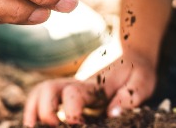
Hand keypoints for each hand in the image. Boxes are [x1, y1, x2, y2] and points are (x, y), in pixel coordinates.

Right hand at [23, 54, 156, 125]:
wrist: (131, 55)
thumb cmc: (137, 71)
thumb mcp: (142, 82)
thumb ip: (129, 97)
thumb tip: (112, 113)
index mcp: (94, 84)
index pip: (73, 93)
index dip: (71, 111)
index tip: (78, 125)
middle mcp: (76, 84)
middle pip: (47, 89)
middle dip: (45, 110)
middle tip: (54, 127)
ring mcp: (68, 89)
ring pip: (40, 92)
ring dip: (32, 109)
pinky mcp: (66, 95)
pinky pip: (42, 98)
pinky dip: (33, 110)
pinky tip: (34, 125)